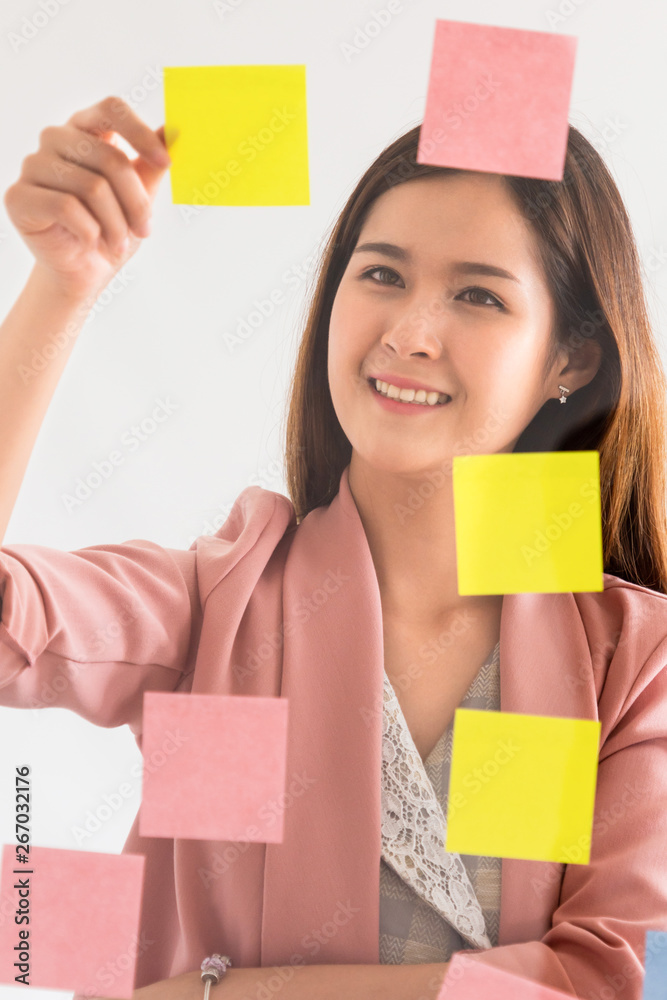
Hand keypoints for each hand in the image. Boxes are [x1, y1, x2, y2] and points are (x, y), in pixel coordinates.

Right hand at [3, 95, 171, 303]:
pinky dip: (89, 232)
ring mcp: (33, 165)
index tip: (166, 162)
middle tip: (145, 230)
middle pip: (110, 158)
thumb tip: (174, 130)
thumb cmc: (111, 229)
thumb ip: (152, 162)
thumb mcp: (139, 195)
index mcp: (84, 130)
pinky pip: (66, 207)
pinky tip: (90, 242)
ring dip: (116, 224)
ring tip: (118, 243)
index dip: (140, 133)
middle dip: (136, 202)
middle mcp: (55, 139)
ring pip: (92, 187)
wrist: (84, 271)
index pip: (111, 110)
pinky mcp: (18, 196)